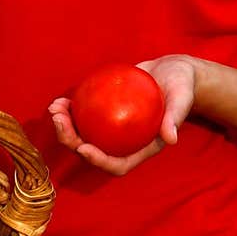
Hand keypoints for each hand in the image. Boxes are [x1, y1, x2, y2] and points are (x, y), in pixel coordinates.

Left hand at [48, 55, 197, 174]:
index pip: (118, 163)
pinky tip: (62, 100)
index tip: (84, 148)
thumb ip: (176, 117)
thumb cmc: (182, 87)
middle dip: (71, 141)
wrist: (174, 72)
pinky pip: (84, 115)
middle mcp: (123, 142)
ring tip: (54, 108)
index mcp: (141, 148)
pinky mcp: (105, 113)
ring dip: (64, 126)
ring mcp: (112, 129)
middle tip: (58, 120)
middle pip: (93, 150)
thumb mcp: (182, 99)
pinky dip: (71, 110)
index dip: (99, 161)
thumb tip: (171, 138)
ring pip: (83, 134)